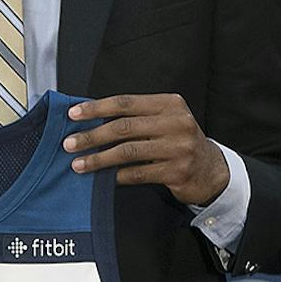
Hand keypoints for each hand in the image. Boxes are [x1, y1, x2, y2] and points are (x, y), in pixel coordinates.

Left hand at [65, 95, 228, 205]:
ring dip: (99, 159)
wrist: (211, 169)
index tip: (73, 114)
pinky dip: (116, 176)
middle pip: (124, 127)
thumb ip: (135, 117)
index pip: (125, 103)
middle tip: (69, 143)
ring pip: (128, 152)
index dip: (96, 108)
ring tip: (78, 164)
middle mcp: (176, 123)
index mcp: (170, 104)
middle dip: (92, 136)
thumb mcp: (163, 121)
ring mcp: (179, 148)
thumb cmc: (177, 142)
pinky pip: (138, 173)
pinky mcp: (178, 171)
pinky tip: (103, 178)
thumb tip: (90, 119)